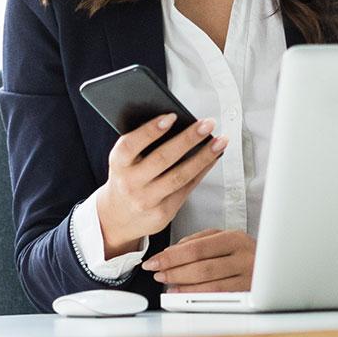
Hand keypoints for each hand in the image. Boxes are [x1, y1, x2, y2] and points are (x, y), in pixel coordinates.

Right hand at [96, 115, 228, 256]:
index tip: (172, 116)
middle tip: (207, 124)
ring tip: (220, 141)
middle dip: (188, 139)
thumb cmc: (126, 181)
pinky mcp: (163, 213)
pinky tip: (213, 158)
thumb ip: (142, 146)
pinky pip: (187, 188)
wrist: (117, 220)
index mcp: (118, 165)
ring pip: (180, 176)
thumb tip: (179, 124)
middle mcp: (130, 183)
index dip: (150, 130)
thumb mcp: (125, 162)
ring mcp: (147, 200)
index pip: (131, 144)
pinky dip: (202, 171)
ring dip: (204, 156)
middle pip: (162, 158)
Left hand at [141, 229, 256, 292]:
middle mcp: (243, 256)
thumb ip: (198, 241)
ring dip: (182, 285)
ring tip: (166, 283)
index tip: (154, 260)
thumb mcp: (224, 238)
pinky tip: (182, 294)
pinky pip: (218, 296)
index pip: (196, 248)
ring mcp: (248, 276)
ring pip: (209, 283)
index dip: (171, 256)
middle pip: (200, 266)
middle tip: (156, 273)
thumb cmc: (244, 252)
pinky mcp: (250, 293)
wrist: (277, 265)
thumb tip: (171, 253)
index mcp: (234, 238)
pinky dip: (196, 296)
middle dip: (173, 271)